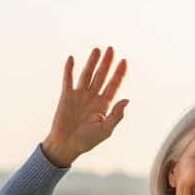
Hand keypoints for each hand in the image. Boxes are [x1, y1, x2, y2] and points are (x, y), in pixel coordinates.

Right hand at [41, 47, 128, 166]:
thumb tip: (127, 100)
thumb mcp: (106, 130)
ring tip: (97, 49)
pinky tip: (72, 58)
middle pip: (101, 76)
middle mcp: (93, 97)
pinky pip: (68, 80)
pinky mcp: (66, 96)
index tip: (124, 61)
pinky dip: (69, 69)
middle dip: (107, 63)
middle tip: (111, 49)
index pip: (114, 85)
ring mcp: (79, 95)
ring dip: (92, 62)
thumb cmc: (87, 141)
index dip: (119, 73)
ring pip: (87, 74)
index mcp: (104, 105)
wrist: (67, 145)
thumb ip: (116, 115)